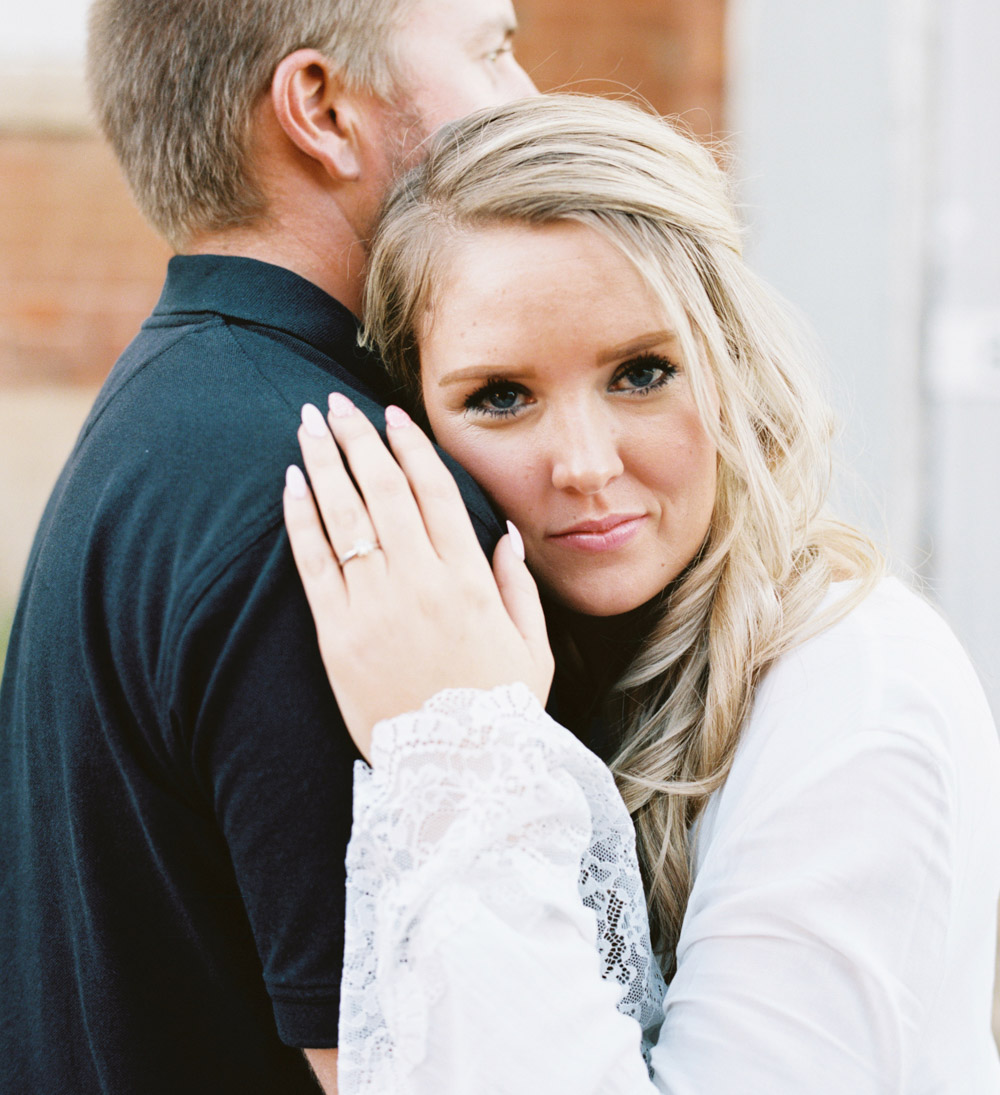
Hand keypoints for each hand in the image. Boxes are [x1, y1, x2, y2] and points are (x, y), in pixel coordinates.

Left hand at [283, 393, 553, 760]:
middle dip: (356, 439)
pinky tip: (291, 483)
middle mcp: (419, 581)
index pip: (433, 491)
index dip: (409, 447)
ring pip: (344, 515)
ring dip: (323, 463)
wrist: (456, 777)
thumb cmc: (501, 711)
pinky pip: (313, 563)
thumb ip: (517, 585)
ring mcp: (374, 606)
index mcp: (469, 579)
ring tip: (306, 424)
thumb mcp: (534, 647)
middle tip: (334, 403)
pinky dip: (300, 518)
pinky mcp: (336, 635)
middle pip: (381, 490)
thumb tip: (503, 533)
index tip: (390, 414)